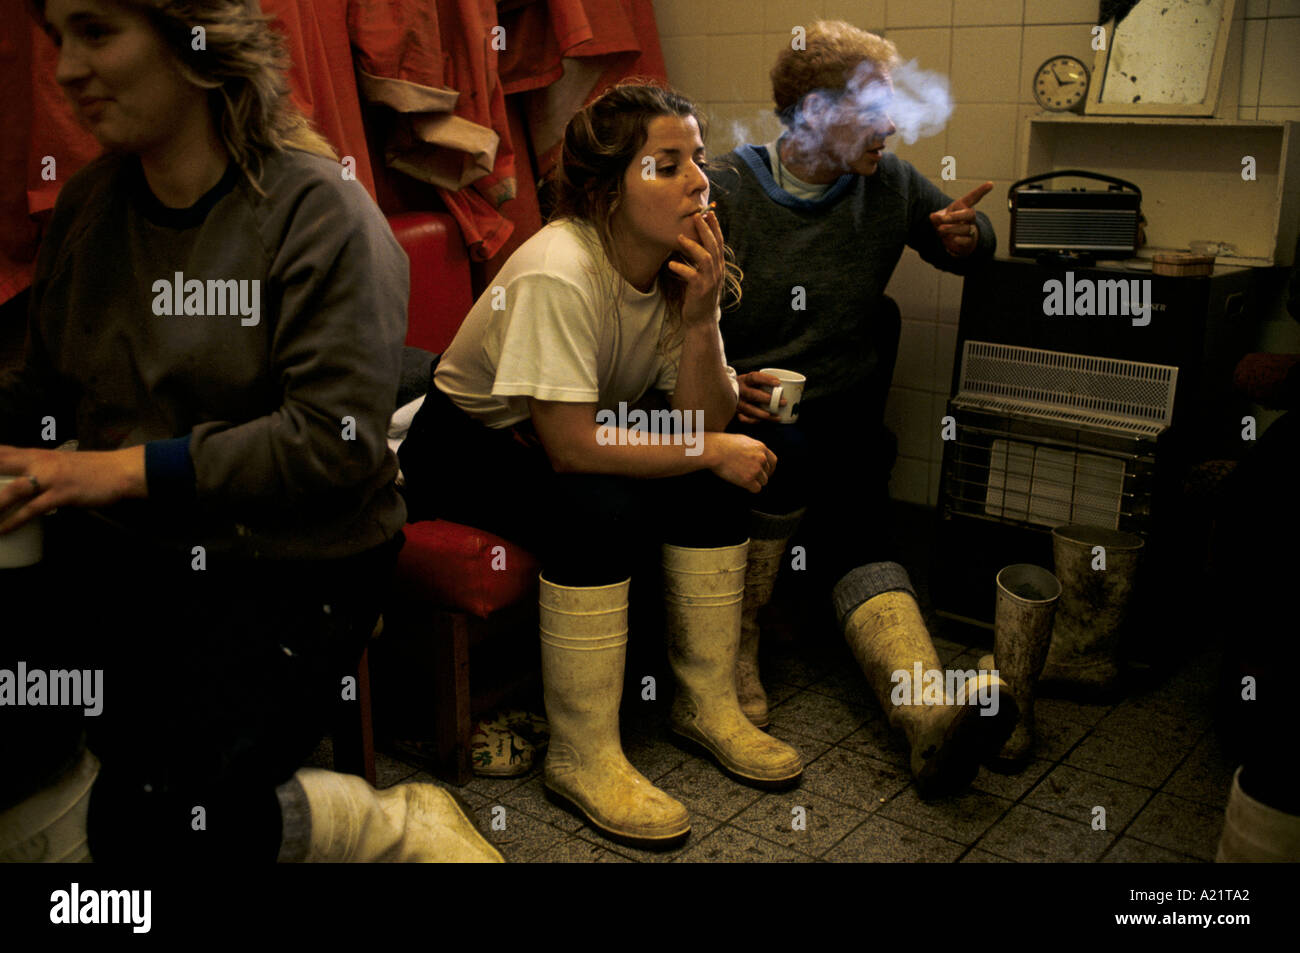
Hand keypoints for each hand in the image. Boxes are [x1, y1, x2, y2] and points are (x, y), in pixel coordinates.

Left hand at [0, 445, 145, 533]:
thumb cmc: (91, 469)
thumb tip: (20, 484)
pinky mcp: (62, 494)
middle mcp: (38, 462)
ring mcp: (50, 478)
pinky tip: (3, 530)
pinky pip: (33, 509)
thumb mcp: (58, 464)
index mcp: (35, 454)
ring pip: (12, 491)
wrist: (120, 470)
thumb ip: (36, 470)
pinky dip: (15, 520)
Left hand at [668, 209, 724, 328]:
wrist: (701, 320)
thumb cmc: (698, 296)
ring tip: (680, 237)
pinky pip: (692, 275)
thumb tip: (687, 244)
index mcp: (718, 267)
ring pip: (705, 258)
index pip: (719, 242)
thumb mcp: (702, 276)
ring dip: (693, 246)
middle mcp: (717, 271)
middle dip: (706, 230)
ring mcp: (710, 281)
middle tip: (697, 216)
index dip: (715, 228)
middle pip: (714, 245)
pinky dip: (681, 268)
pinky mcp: (700, 290)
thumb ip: (699, 262)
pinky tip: (671, 264)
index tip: (709, 213)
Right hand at [703, 431, 775, 493]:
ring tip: (743, 479)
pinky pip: (756, 489)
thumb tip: (757, 456)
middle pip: (768, 472)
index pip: (773, 461)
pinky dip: (751, 488)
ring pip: (763, 481)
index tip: (764, 473)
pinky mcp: (748, 479)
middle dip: (761, 476)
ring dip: (755, 482)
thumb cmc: (722, 444)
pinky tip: (743, 485)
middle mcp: (761, 458)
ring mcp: (755, 469)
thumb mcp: (743, 440)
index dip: (769, 468)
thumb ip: (753, 449)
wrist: (714, 450)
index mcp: (761, 447)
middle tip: (751, 477)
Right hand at [736, 370, 784, 423]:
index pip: (754, 377)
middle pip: (753, 395)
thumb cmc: (747, 386)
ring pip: (749, 409)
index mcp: (744, 380)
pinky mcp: (736, 412)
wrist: (728, 392)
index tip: (778, 383)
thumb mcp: (752, 380)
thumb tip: (786, 386)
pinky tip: (762, 421)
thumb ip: (764, 382)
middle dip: (768, 399)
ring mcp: (737, 402)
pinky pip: (744, 418)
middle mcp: (740, 391)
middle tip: (783, 402)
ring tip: (777, 417)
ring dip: (764, 414)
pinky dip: (753, 420)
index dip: (766, 380)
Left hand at [930, 181, 992, 257]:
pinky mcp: (969, 241)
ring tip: (940, 229)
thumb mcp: (939, 219)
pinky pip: (966, 240)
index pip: (973, 197)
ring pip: (966, 228)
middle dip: (956, 216)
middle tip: (943, 218)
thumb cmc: (946, 224)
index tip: (990, 184)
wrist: (949, 240)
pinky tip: (953, 239)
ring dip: (951, 229)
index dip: (982, 190)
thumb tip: (933, 217)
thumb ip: (936, 217)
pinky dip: (959, 240)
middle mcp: (969, 218)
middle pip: (970, 214)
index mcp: (963, 207)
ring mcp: (970, 229)